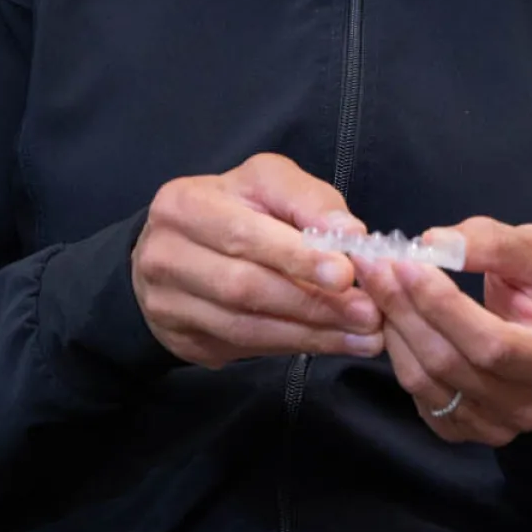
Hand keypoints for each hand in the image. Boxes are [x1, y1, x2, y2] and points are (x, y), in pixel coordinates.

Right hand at [132, 153, 383, 368]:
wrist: (179, 247)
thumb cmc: (236, 206)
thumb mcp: (269, 183)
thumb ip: (308, 201)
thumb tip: (350, 233)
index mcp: (185, 204)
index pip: (245, 234)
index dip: (297, 256)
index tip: (346, 274)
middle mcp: (164, 254)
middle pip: (244, 286)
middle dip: (313, 303)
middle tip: (367, 314)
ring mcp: (165, 302)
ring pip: (245, 325)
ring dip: (310, 334)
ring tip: (362, 335)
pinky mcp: (179, 338)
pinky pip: (242, 347)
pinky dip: (292, 346)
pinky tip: (331, 343)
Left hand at [356, 217, 531, 446]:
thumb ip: (493, 242)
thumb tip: (435, 242)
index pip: (492, 344)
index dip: (444, 306)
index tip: (408, 263)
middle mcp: (529, 406)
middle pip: (450, 362)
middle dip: (406, 308)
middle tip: (374, 265)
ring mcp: (493, 426)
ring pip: (425, 380)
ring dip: (394, 326)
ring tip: (378, 283)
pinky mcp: (461, 432)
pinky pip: (416, 393)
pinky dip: (396, 350)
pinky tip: (393, 316)